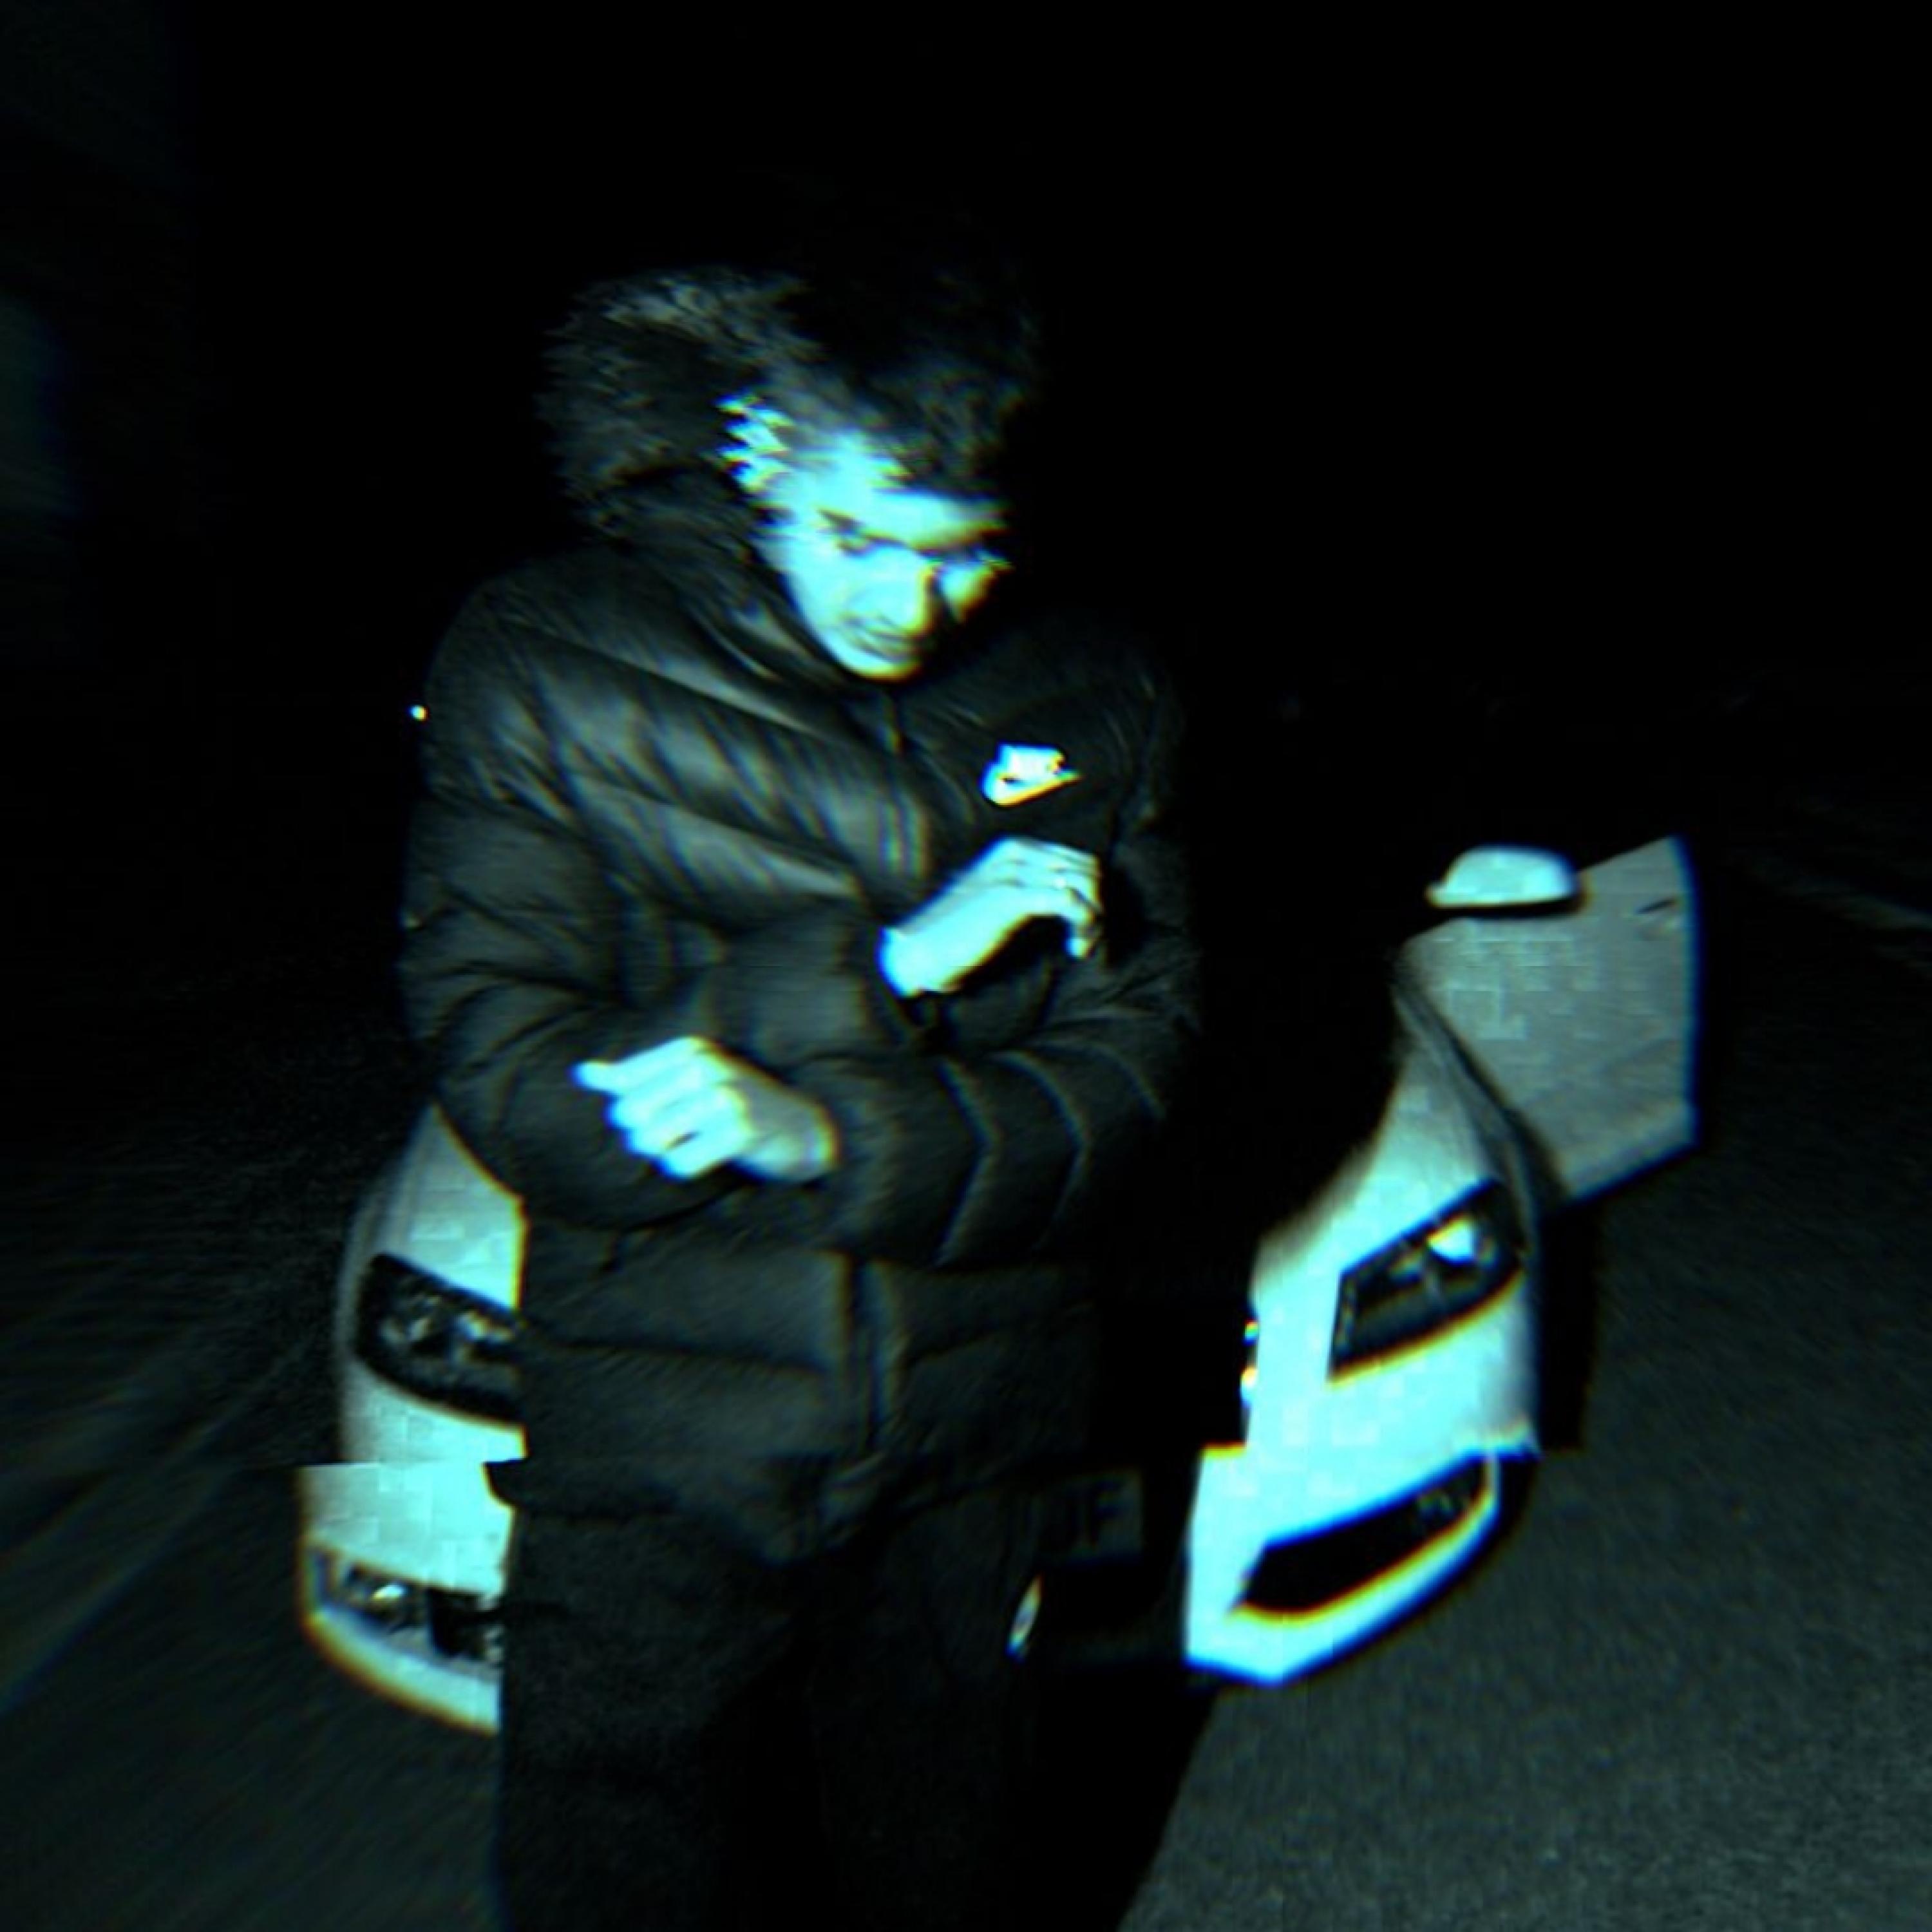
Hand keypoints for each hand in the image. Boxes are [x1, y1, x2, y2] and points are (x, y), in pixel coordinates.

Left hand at [573, 1037, 838, 1182]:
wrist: (801, 1128)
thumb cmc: (737, 1104)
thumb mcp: (688, 1080)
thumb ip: (634, 1077)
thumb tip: (581, 1072)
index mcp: (690, 1050)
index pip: (623, 1085)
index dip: (633, 1110)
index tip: (665, 1113)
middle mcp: (705, 1067)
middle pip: (630, 1114)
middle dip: (643, 1135)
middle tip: (676, 1137)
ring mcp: (724, 1098)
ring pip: (652, 1139)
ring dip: (665, 1153)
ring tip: (692, 1146)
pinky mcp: (739, 1131)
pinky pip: (680, 1163)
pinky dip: (688, 1169)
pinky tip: (712, 1158)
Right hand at [881, 838, 1102, 997]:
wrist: (922, 950)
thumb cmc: (961, 933)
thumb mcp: (1001, 900)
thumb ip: (1032, 889)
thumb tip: (1077, 901)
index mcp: (1016, 849)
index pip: (1079, 860)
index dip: (1092, 896)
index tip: (1083, 931)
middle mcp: (1017, 852)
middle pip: (1088, 870)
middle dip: (1097, 907)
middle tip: (1084, 941)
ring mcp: (1013, 871)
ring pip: (1084, 885)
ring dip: (1093, 920)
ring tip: (1078, 946)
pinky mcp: (1011, 896)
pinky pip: (1070, 901)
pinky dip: (1083, 925)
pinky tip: (1073, 948)